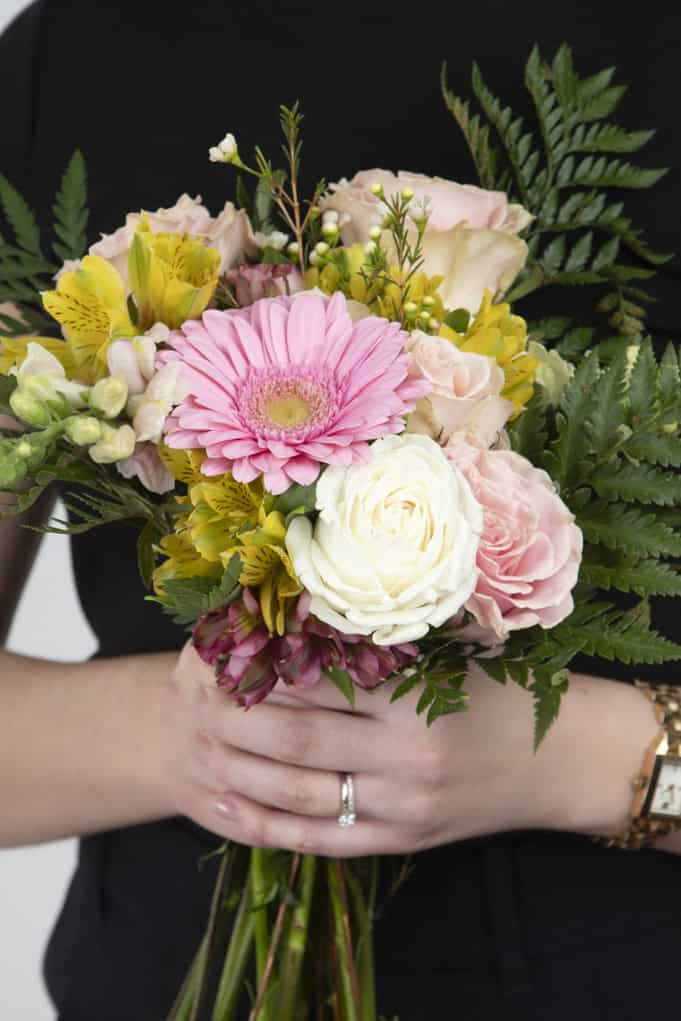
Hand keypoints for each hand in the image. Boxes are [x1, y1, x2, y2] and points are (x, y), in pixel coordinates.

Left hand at [159, 641, 658, 856]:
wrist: (555, 760)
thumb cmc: (497, 695)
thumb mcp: (447, 658)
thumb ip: (382, 647)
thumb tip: (301, 620)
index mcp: (418, 702)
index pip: (320, 685)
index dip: (264, 670)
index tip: (223, 651)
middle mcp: (407, 759)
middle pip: (297, 741)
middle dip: (237, 720)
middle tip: (196, 697)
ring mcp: (403, 809)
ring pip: (301, 795)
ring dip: (243, 772)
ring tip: (204, 745)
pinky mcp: (401, 843)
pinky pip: (323, 840)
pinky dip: (274, 827)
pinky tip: (237, 808)